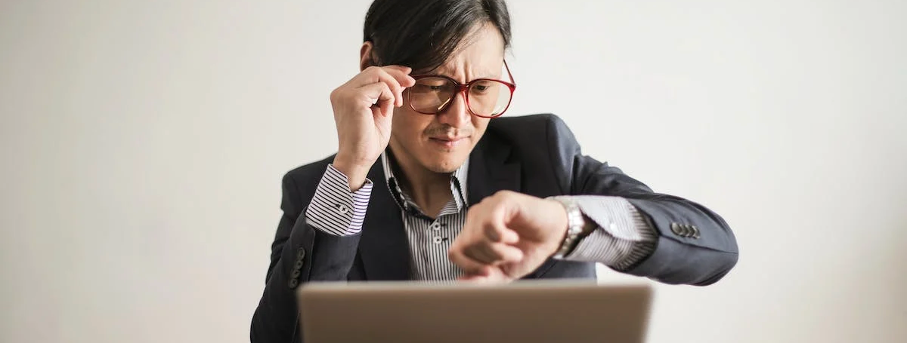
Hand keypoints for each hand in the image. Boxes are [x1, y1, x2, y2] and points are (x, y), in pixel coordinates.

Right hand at [329, 65, 415, 189]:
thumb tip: (401, 79)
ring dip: (393, 87)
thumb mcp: (381, 112)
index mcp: (345, 94)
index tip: (407, 74)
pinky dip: (389, 98)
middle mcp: (342, 92)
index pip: (369, 74)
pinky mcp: (353, 99)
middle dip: (395, 75)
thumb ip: (387, 96)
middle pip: (373, 70)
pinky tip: (386, 113)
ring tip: (397, 105)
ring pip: (376, 74)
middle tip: (411, 84)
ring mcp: (345, 94)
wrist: (358, 160)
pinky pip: (380, 87)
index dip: (390, 71)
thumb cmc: (368, 142)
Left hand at [448, 191, 569, 282]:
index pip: (455, 252)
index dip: (470, 267)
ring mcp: (487, 207)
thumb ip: (483, 279)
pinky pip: (489, 223)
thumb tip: (460, 283)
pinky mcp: (501, 200)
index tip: (490, 272)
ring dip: (499, 251)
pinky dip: (502, 237)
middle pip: (466, 246)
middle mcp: (476, 218)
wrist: (555, 234)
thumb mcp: (505, 272)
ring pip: (477, 236)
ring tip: (515, 250)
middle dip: (489, 260)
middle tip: (509, 258)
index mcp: (472, 233)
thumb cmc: (529, 249)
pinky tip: (514, 237)